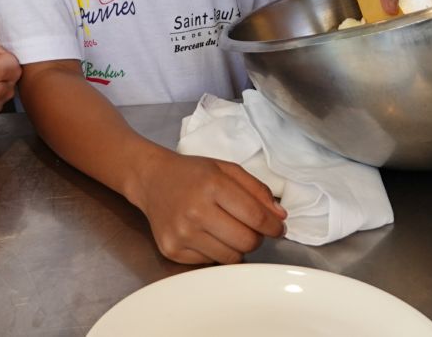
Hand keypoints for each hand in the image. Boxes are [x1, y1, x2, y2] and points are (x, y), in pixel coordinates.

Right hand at [131, 149, 286, 264]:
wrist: (151, 180)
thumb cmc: (191, 174)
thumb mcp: (226, 169)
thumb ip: (257, 190)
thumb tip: (279, 216)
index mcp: (212, 185)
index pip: (256, 217)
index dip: (274, 226)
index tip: (278, 227)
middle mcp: (195, 211)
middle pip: (247, 242)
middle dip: (257, 237)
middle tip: (251, 228)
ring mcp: (182, 233)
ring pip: (231, 258)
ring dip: (237, 247)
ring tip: (228, 229)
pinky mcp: (172, 250)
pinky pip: (210, 263)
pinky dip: (216, 251)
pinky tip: (207, 234)